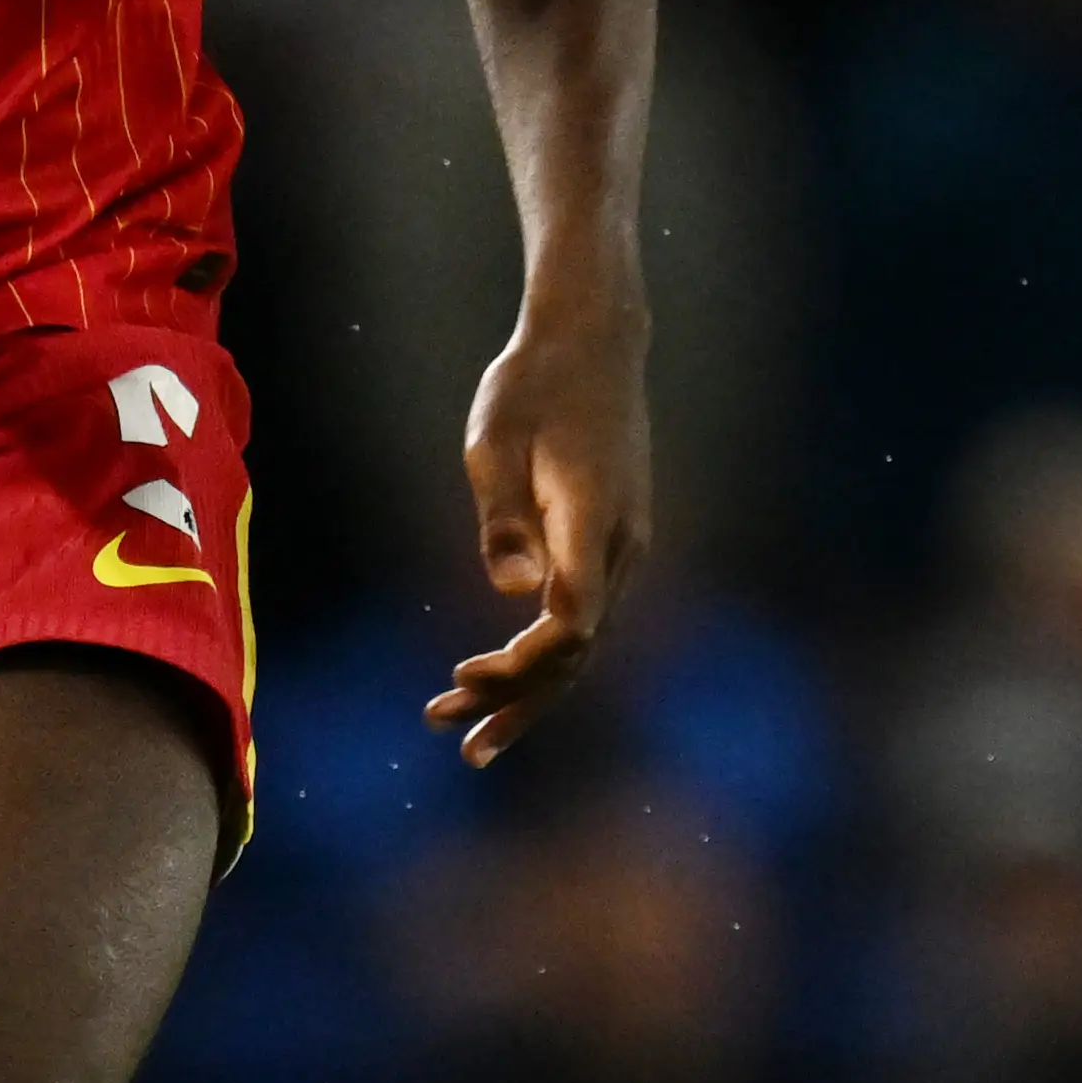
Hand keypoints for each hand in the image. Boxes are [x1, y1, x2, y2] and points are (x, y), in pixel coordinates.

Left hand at [426, 301, 651, 767]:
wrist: (592, 341)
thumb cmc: (533, 384)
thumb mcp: (493, 438)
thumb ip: (501, 515)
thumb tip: (508, 588)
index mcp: (594, 519)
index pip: (572, 618)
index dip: (524, 661)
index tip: (466, 676)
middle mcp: (621, 544)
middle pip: (578, 650)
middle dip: (518, 702)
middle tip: (457, 741)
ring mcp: (624, 548)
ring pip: (582, 643)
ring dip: (528, 691)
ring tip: (467, 735)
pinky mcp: (613, 545)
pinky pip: (582, 618)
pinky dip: (544, 656)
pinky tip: (502, 682)